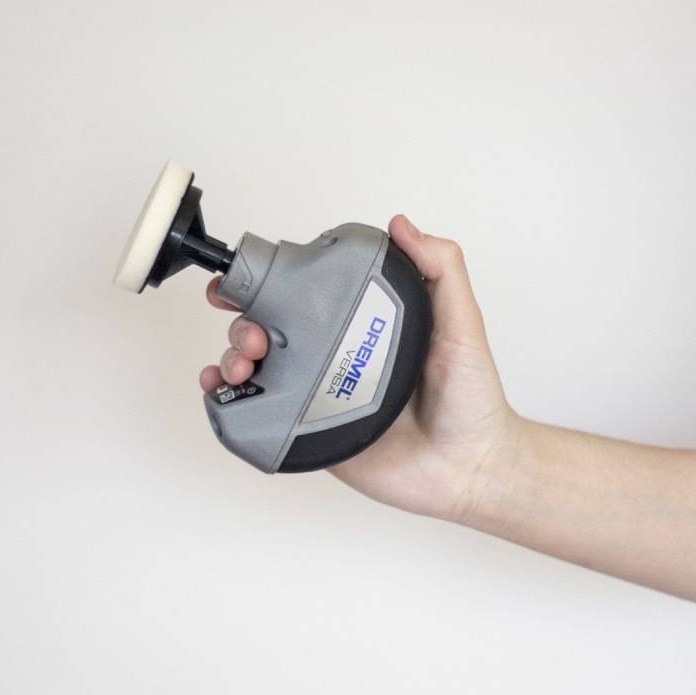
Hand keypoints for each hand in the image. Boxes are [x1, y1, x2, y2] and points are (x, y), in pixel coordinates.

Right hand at [199, 215, 519, 520]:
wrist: (469, 469)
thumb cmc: (472, 400)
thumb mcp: (462, 324)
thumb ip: (441, 271)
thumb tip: (402, 225)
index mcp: (362, 325)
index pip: (307, 295)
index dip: (274, 282)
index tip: (253, 275)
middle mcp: (335, 355)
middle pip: (269, 327)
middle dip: (244, 320)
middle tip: (252, 332)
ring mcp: (318, 395)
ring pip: (256, 366)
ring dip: (233, 355)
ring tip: (243, 362)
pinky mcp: (309, 432)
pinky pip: (259, 413)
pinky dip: (228, 399)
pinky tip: (224, 389)